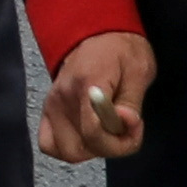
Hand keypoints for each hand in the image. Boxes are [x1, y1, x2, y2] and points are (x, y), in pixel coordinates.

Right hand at [40, 29, 153, 163]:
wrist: (98, 34)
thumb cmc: (122, 51)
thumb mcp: (139, 71)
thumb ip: (132, 102)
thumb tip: (125, 122)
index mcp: (87, 84)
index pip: (93, 132)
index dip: (120, 141)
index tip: (135, 125)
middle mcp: (62, 97)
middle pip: (78, 148)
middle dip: (107, 147)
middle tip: (124, 131)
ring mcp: (51, 105)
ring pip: (66, 151)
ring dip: (91, 148)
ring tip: (108, 131)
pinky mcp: (48, 110)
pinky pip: (49, 144)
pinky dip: (69, 147)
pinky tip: (88, 135)